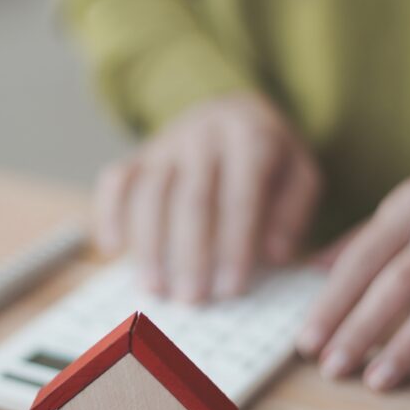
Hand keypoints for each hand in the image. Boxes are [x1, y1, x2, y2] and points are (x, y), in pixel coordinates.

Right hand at [94, 94, 320, 301]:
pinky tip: (113, 249)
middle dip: (190, 254)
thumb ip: (294, 212)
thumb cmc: (268, 156)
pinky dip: (109, 213)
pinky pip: (115, 180)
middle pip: (191, 199)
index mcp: (249, 137)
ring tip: (156, 288)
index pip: (239, 197)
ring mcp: (166, 143)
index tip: (230, 290)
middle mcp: (203, 135)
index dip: (234, 246)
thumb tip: (274, 254)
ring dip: (149, 245)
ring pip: (149, 193)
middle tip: (191, 299)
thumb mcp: (300, 173)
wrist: (232, 110)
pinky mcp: (139, 154)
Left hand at [296, 138, 409, 390]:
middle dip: (360, 330)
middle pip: (397, 285)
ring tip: (377, 382)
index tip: (307, 340)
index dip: (332, 302)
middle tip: (332, 368)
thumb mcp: (409, 199)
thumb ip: (362, 238)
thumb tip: (312, 271)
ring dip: (408, 347)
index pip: (362, 259)